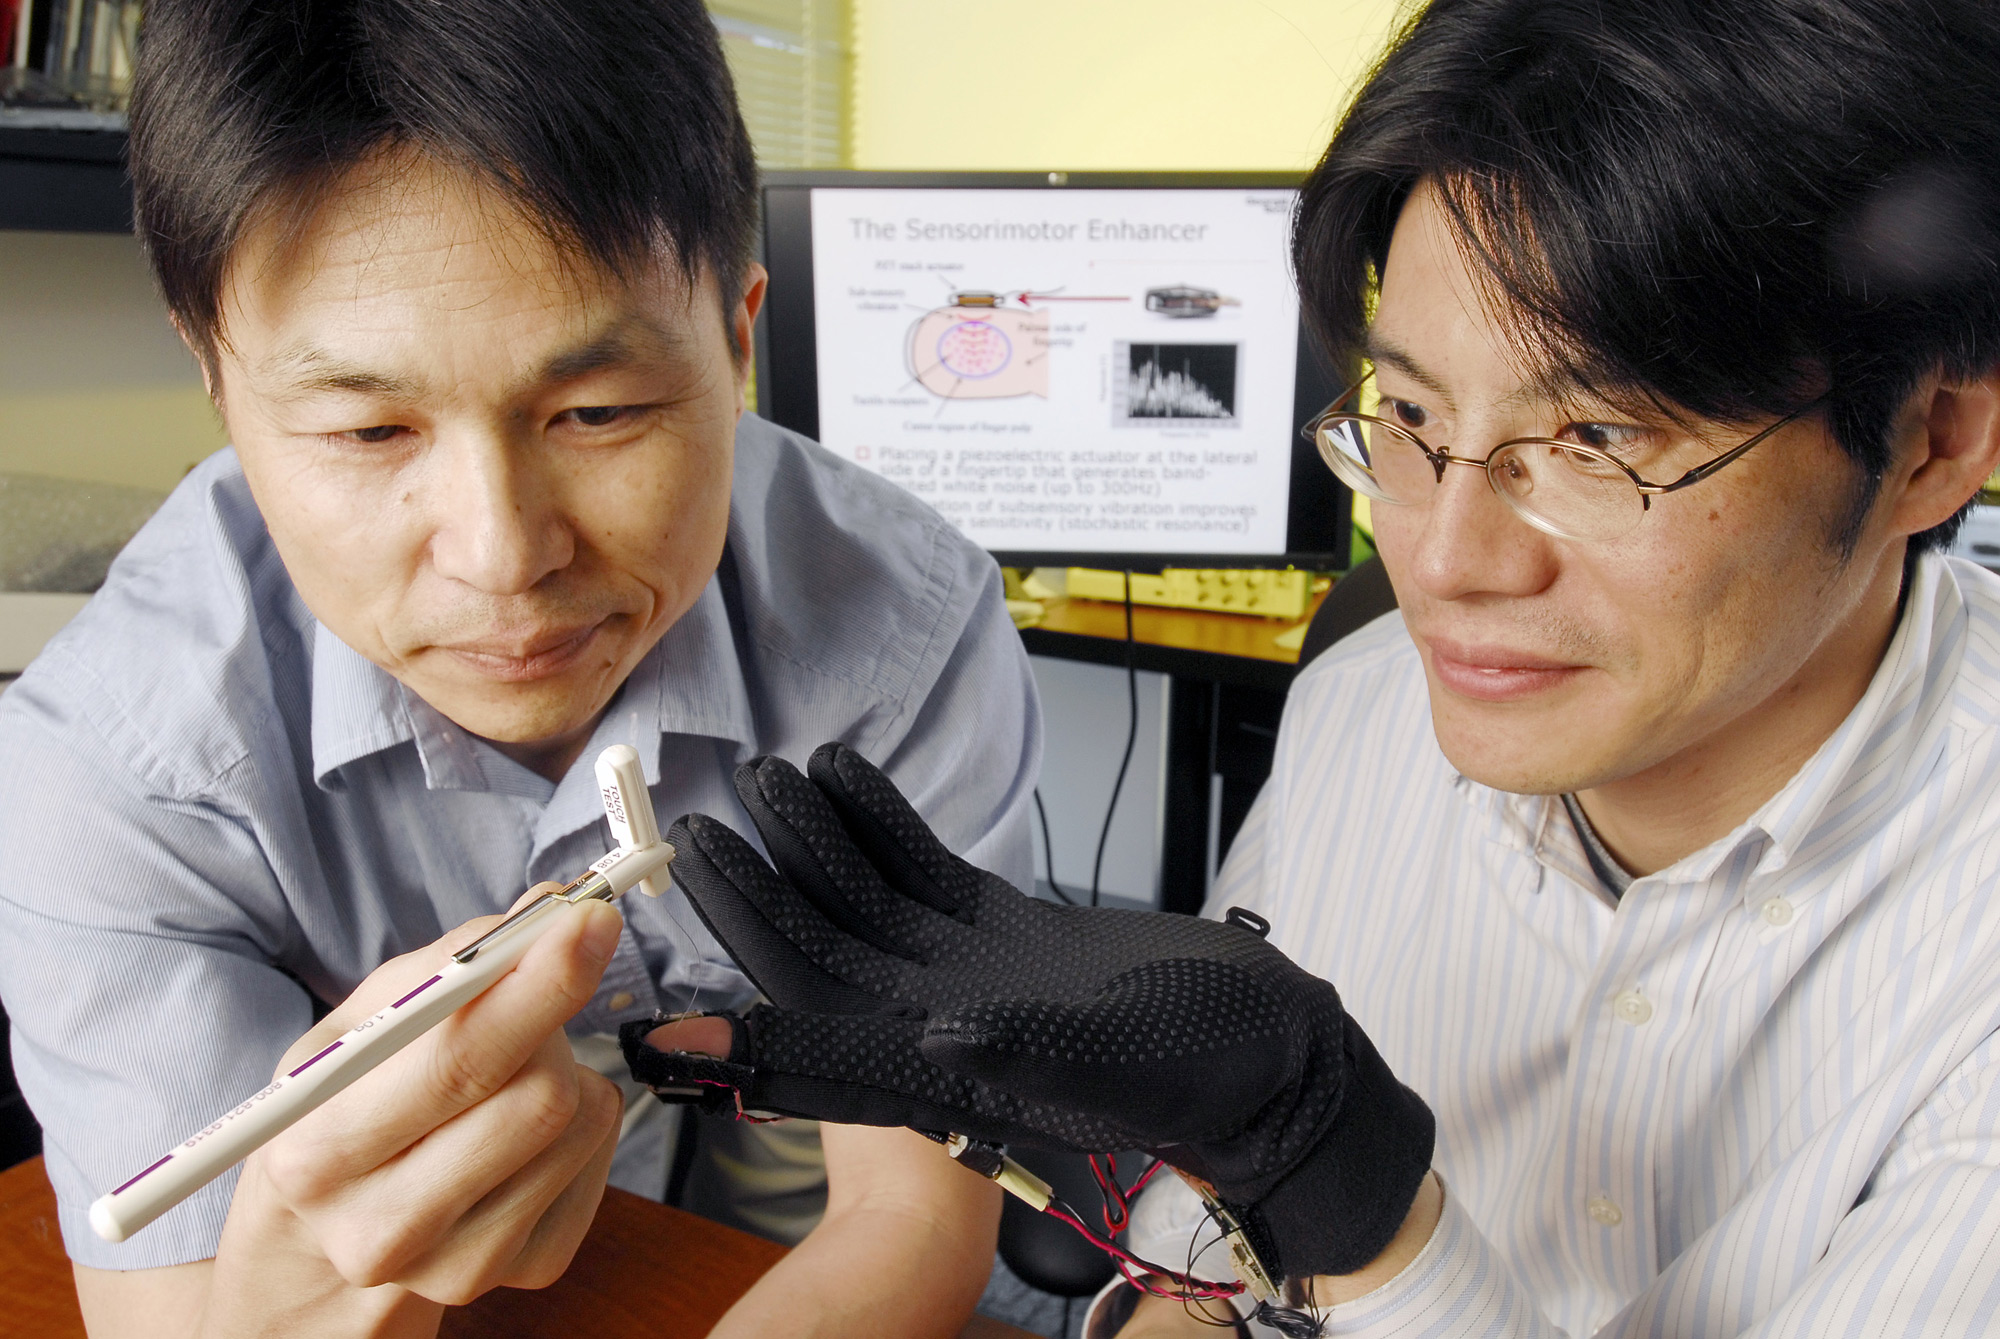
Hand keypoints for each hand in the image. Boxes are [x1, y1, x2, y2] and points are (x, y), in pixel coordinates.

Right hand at [204, 888, 625, 1329]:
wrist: (327, 1245)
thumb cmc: (347, 1110)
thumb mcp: (354, 1030)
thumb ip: (446, 966)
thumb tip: (549, 909)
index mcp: (317, 1153)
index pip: (455, 1062)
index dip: (535, 986)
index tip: (587, 922)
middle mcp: (381, 1228)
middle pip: (537, 1099)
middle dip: (552, 1014)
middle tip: (545, 974)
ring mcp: (459, 1264)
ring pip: (579, 1120)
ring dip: (562, 1067)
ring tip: (504, 1072)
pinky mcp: (526, 1271)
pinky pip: (600, 1154)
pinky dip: (579, 1116)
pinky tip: (522, 1125)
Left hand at [623, 744, 1433, 1283]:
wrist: (1269, 1049)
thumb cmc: (1205, 1069)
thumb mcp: (1120, 1061)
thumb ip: (1027, 1052)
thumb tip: (934, 1038)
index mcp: (944, 1067)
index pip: (813, 1029)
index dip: (737, 1001)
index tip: (672, 967)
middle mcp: (935, 1021)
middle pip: (817, 951)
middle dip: (755, 891)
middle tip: (695, 825)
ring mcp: (966, 970)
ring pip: (861, 902)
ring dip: (809, 841)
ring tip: (763, 772)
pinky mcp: (1003, 929)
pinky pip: (920, 871)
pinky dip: (880, 821)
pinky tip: (844, 772)